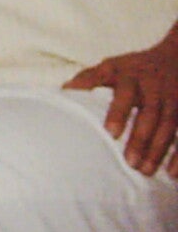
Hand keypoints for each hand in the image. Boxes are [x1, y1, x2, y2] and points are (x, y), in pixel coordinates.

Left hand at [65, 33, 177, 175]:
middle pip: (150, 113)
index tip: (111, 133)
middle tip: (129, 162)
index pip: (125, 93)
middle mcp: (154, 87)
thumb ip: (89, 78)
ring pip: (169, 125)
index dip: (119, 112)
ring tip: (145, 171)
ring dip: (158, 150)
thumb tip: (64, 92)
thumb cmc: (131, 68)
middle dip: (141, 138)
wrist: (175, 57)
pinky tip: (172, 174)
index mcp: (131, 75)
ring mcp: (173, 99)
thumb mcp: (110, 66)